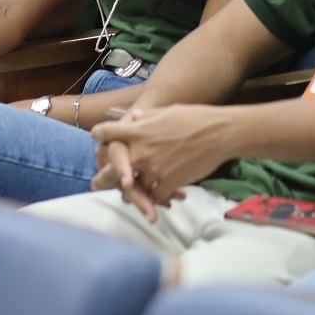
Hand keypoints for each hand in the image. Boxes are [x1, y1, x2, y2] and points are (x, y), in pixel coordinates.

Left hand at [91, 106, 229, 219]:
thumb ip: (148, 118)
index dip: (99, 134)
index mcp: (138, 131)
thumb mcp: (167, 112)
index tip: (95, 137)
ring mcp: (153, 169)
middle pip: (111, 169)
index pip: (108, 132)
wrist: (219, 134)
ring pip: (132, 188)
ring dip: (129, 193)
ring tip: (123, 197)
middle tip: (95, 183)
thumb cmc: (195, 118)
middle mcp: (141, 151)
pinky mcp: (168, 183)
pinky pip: (153, 197)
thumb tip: (136, 116)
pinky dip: (153, 200)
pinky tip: (152, 202)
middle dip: (101, 177)